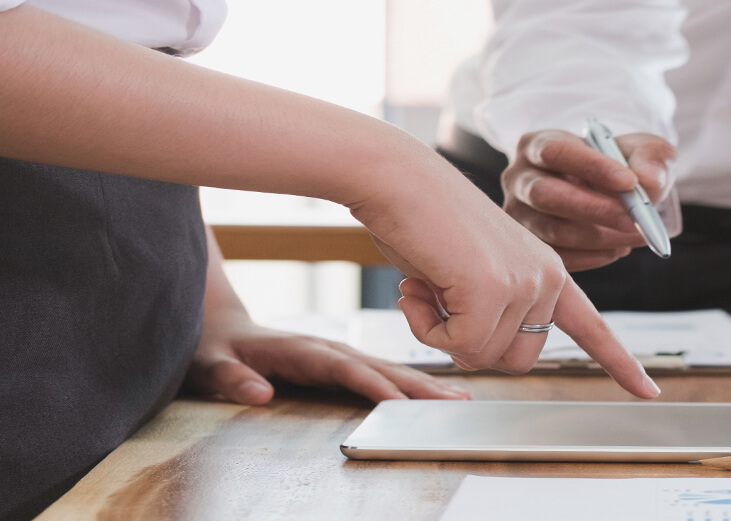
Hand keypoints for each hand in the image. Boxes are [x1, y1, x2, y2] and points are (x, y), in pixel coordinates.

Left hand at [188, 313, 470, 403]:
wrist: (220, 328)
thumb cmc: (215, 349)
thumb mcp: (210, 364)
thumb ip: (231, 378)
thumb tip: (259, 393)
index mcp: (300, 348)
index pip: (343, 368)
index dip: (372, 384)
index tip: (401, 404)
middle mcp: (328, 347)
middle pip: (380, 366)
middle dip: (419, 384)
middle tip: (456, 402)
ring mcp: (339, 352)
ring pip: (389, 367)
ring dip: (424, 383)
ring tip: (461, 399)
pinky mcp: (344, 360)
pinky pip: (383, 371)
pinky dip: (412, 381)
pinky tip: (436, 393)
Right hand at [349, 146, 660, 398]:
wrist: (395, 177)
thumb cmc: (423, 223)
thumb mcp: (471, 274)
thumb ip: (493, 310)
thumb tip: (479, 349)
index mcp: (549, 272)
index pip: (591, 327)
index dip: (618, 363)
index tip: (648, 391)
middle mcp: (548, 277)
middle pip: (515, 360)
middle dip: (468, 345)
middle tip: (438, 299)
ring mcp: (525, 282)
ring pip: (483, 356)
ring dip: (441, 333)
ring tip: (427, 283)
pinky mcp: (493, 288)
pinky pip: (458, 345)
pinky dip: (425, 327)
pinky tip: (416, 285)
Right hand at [501, 129, 680, 270]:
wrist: (606, 191)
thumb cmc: (618, 164)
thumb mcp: (641, 149)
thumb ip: (650, 156)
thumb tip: (649, 179)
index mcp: (537, 144)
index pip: (555, 151)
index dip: (592, 167)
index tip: (630, 182)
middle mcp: (519, 179)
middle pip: (545, 195)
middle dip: (595, 210)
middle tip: (636, 221)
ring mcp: (520, 216)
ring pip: (554, 232)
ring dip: (602, 238)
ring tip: (636, 234)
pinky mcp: (530, 247)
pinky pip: (559, 258)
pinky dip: (594, 257)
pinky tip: (618, 248)